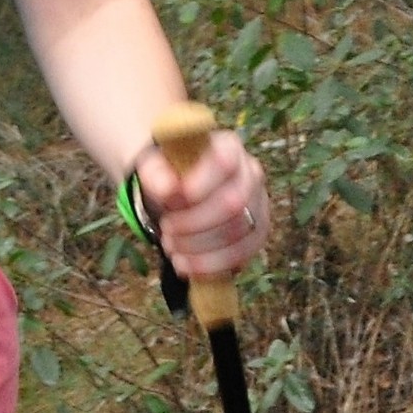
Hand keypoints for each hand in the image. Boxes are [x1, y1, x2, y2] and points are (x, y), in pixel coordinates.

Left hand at [133, 125, 271, 284]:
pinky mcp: (257, 231)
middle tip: (166, 230)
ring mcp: (258, 203)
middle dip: (194, 223)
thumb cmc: (169, 173)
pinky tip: (186, 265)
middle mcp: (250, 172)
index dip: (202, 183)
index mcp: (227, 147)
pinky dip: (212, 265)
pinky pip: (244, 253)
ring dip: (200, 247)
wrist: (178, 186)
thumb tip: (167, 190)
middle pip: (233, 203)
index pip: (224, 162)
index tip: (174, 201)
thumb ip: (155, 174)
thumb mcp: (154, 167)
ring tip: (171, 247)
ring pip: (239, 232)